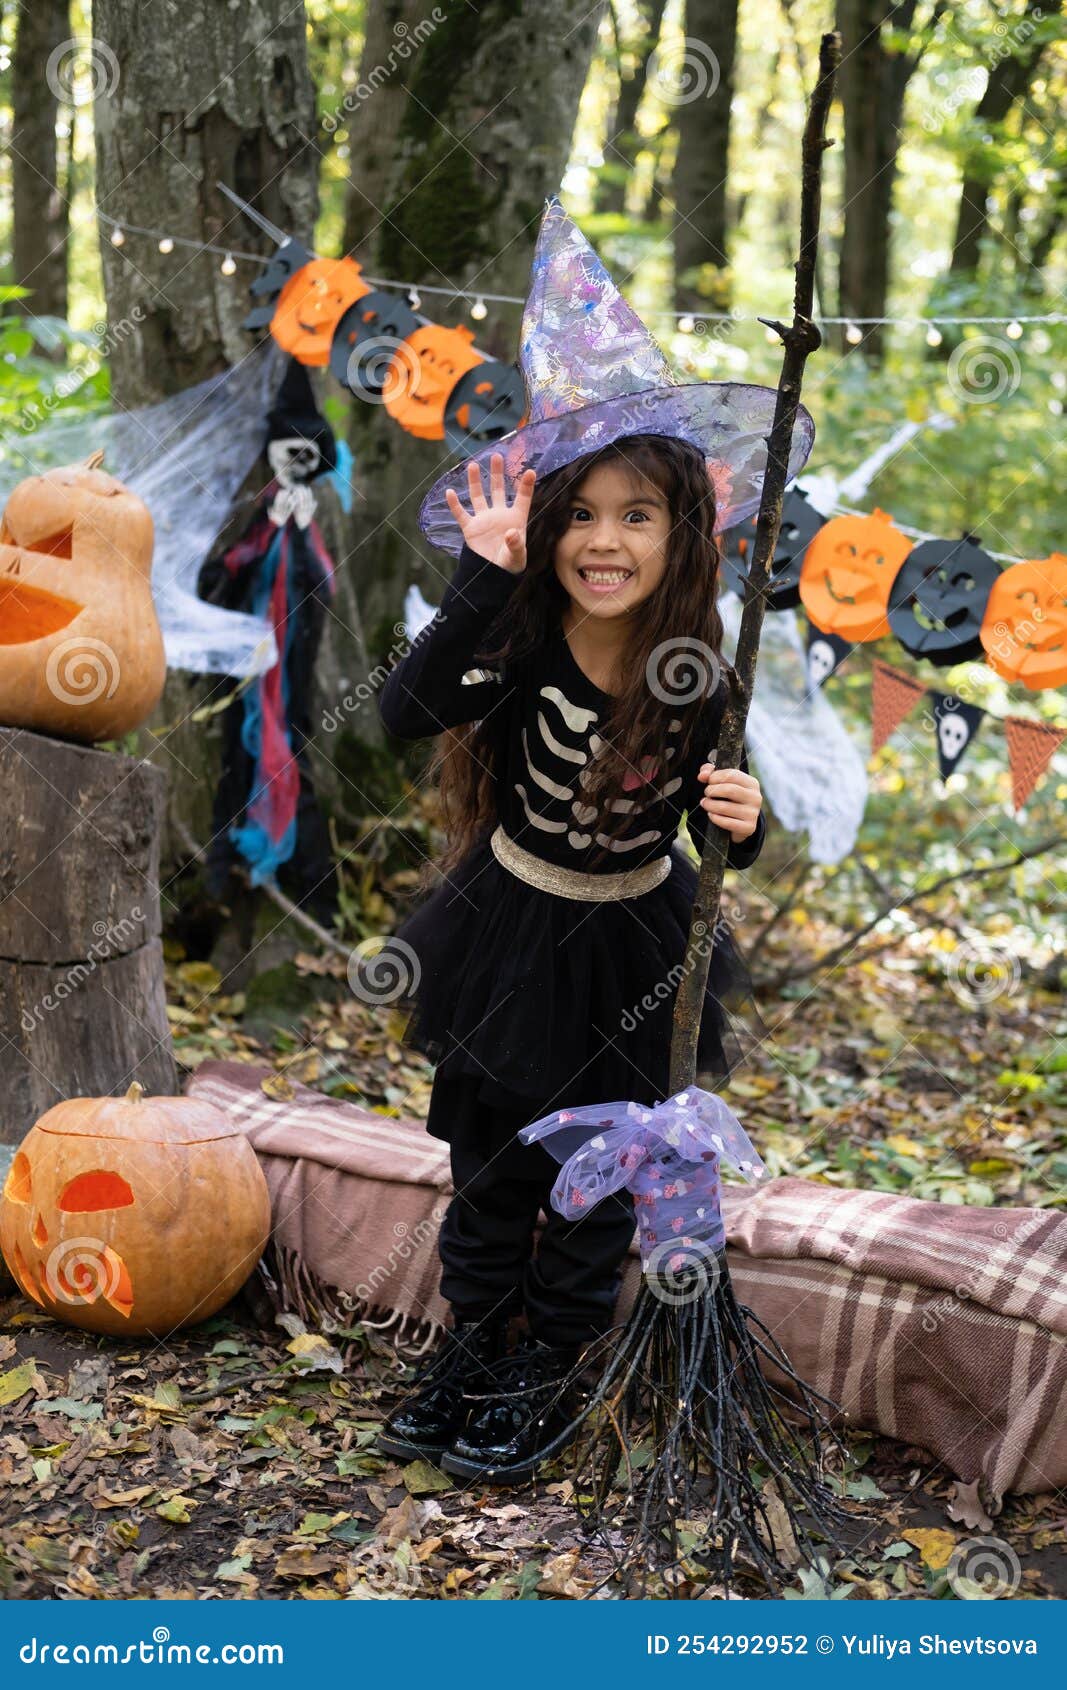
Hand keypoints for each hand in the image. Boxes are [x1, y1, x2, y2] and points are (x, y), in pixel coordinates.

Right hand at [445, 452, 535, 572]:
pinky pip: (461, 514)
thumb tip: (511, 533)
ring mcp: (483, 520)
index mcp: (515, 519)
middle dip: (497, 473)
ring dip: (476, 481)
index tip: (530, 471)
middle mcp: (499, 515)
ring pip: (478, 496)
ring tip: (473, 465)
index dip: (526, 486)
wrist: (493, 574)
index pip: (522, 499)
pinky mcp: (470, 528)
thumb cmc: (510, 564)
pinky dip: (455, 504)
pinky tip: (450, 492)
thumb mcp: (517, 556)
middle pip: (498, 489)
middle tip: (497, 456)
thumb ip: (515, 544)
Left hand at [697, 763, 762, 843]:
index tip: (708, 781)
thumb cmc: (730, 799)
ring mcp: (752, 813)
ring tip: (705, 803)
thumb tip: (702, 775)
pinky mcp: (748, 827)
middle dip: (712, 790)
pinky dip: (715, 818)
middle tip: (706, 793)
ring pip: (725, 807)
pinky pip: (726, 822)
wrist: (741, 824)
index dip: (716, 777)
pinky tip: (711, 814)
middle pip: (729, 790)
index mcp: (752, 783)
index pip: (732, 775)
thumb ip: (711, 773)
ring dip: (710, 805)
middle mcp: (755, 797)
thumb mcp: (724, 783)